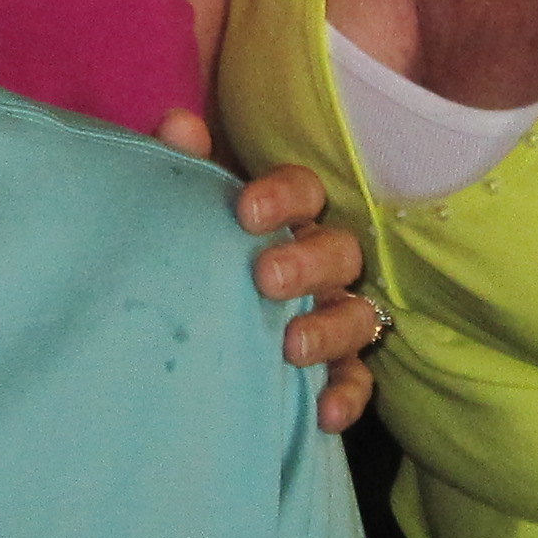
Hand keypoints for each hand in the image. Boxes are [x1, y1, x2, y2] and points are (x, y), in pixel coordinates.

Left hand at [159, 115, 382, 436]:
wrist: (189, 332)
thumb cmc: (197, 254)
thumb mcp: (185, 213)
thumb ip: (183, 168)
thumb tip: (178, 124)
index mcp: (288, 218)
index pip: (305, 191)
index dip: (282, 197)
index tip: (245, 212)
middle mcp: (321, 264)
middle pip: (339, 251)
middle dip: (307, 263)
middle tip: (265, 278)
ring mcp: (334, 317)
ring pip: (357, 316)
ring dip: (329, 329)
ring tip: (291, 346)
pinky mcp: (337, 372)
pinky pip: (359, 382)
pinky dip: (348, 396)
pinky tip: (324, 413)